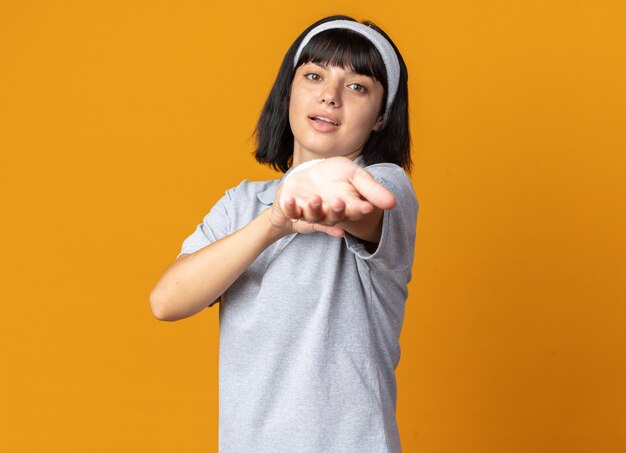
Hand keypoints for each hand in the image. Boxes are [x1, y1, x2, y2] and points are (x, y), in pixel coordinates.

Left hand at [269, 156, 395, 236]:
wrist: (312, 174)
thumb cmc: (337, 176)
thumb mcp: (356, 176)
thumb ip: (372, 190)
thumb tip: (393, 203)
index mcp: (347, 207)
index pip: (355, 211)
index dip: (360, 210)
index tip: (366, 207)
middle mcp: (329, 213)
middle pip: (334, 216)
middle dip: (337, 211)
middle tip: (339, 203)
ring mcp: (311, 212)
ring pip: (314, 216)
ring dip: (315, 210)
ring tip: (316, 199)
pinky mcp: (294, 208)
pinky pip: (292, 212)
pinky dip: (291, 208)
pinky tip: (290, 200)